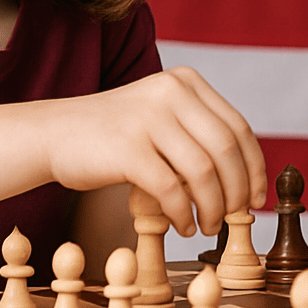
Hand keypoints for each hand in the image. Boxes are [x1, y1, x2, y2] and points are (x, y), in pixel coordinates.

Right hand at [43, 66, 267, 237]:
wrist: (52, 133)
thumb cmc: (113, 135)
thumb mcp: (161, 115)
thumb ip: (197, 133)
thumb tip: (244, 178)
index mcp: (185, 82)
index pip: (238, 127)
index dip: (254, 167)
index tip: (256, 197)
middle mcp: (170, 92)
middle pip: (226, 149)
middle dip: (237, 191)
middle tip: (234, 218)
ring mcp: (148, 118)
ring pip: (203, 172)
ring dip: (213, 207)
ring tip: (207, 226)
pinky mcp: (127, 148)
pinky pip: (171, 190)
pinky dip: (183, 214)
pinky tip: (182, 226)